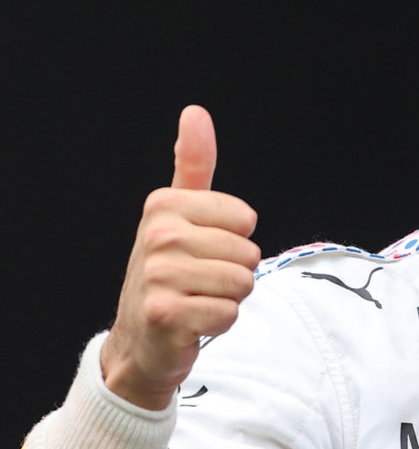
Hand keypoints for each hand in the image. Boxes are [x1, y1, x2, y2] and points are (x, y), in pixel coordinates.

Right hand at [99, 106, 260, 409]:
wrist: (141, 337)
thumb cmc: (170, 271)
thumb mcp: (177, 213)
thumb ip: (193, 164)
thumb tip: (195, 111)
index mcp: (164, 206)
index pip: (246, 219)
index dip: (236, 240)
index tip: (203, 250)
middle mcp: (157, 236)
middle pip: (248, 253)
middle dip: (235, 273)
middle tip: (201, 281)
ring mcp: (157, 276)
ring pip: (242, 284)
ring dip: (229, 298)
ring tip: (198, 299)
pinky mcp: (165, 314)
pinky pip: (229, 314)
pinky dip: (220, 323)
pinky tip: (194, 322)